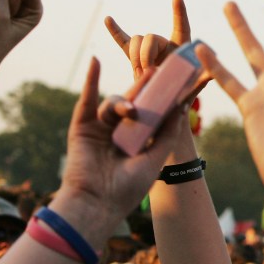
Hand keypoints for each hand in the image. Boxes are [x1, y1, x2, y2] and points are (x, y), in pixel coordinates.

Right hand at [58, 58, 181, 221]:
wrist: (98, 202)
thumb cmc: (129, 187)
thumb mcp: (155, 157)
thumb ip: (167, 132)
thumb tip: (181, 107)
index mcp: (138, 140)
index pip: (152, 113)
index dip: (162, 98)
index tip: (177, 81)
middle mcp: (120, 132)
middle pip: (134, 103)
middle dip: (146, 88)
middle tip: (158, 70)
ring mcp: (101, 129)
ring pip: (115, 103)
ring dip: (123, 102)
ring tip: (131, 111)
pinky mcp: (82, 127)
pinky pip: (87, 100)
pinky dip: (91, 80)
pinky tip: (95, 61)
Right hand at [105, 0, 208, 93]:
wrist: (165, 105)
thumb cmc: (183, 94)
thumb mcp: (194, 86)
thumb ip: (201, 78)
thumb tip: (211, 72)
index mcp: (181, 47)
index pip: (181, 26)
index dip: (179, 12)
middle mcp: (165, 44)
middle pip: (150, 37)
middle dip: (146, 54)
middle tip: (149, 72)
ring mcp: (149, 50)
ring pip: (136, 40)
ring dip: (136, 57)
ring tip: (142, 74)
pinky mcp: (135, 57)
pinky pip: (123, 41)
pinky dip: (115, 31)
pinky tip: (108, 20)